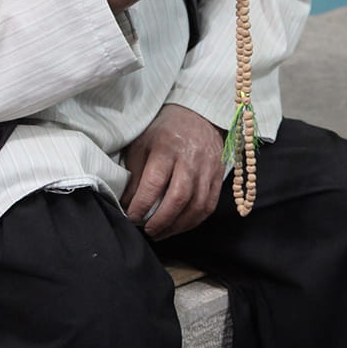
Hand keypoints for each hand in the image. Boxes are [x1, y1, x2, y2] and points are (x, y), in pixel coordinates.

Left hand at [121, 104, 224, 239]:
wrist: (197, 115)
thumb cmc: (164, 130)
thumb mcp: (142, 143)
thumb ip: (135, 173)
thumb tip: (128, 203)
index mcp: (167, 148)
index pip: (154, 183)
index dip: (141, 205)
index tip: (131, 216)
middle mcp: (190, 159)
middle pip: (178, 198)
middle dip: (161, 221)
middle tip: (147, 230)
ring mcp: (208, 169)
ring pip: (196, 206)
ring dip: (177, 226)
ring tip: (161, 233)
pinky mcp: (218, 176)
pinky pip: (209, 206)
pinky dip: (194, 221)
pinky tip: (180, 225)